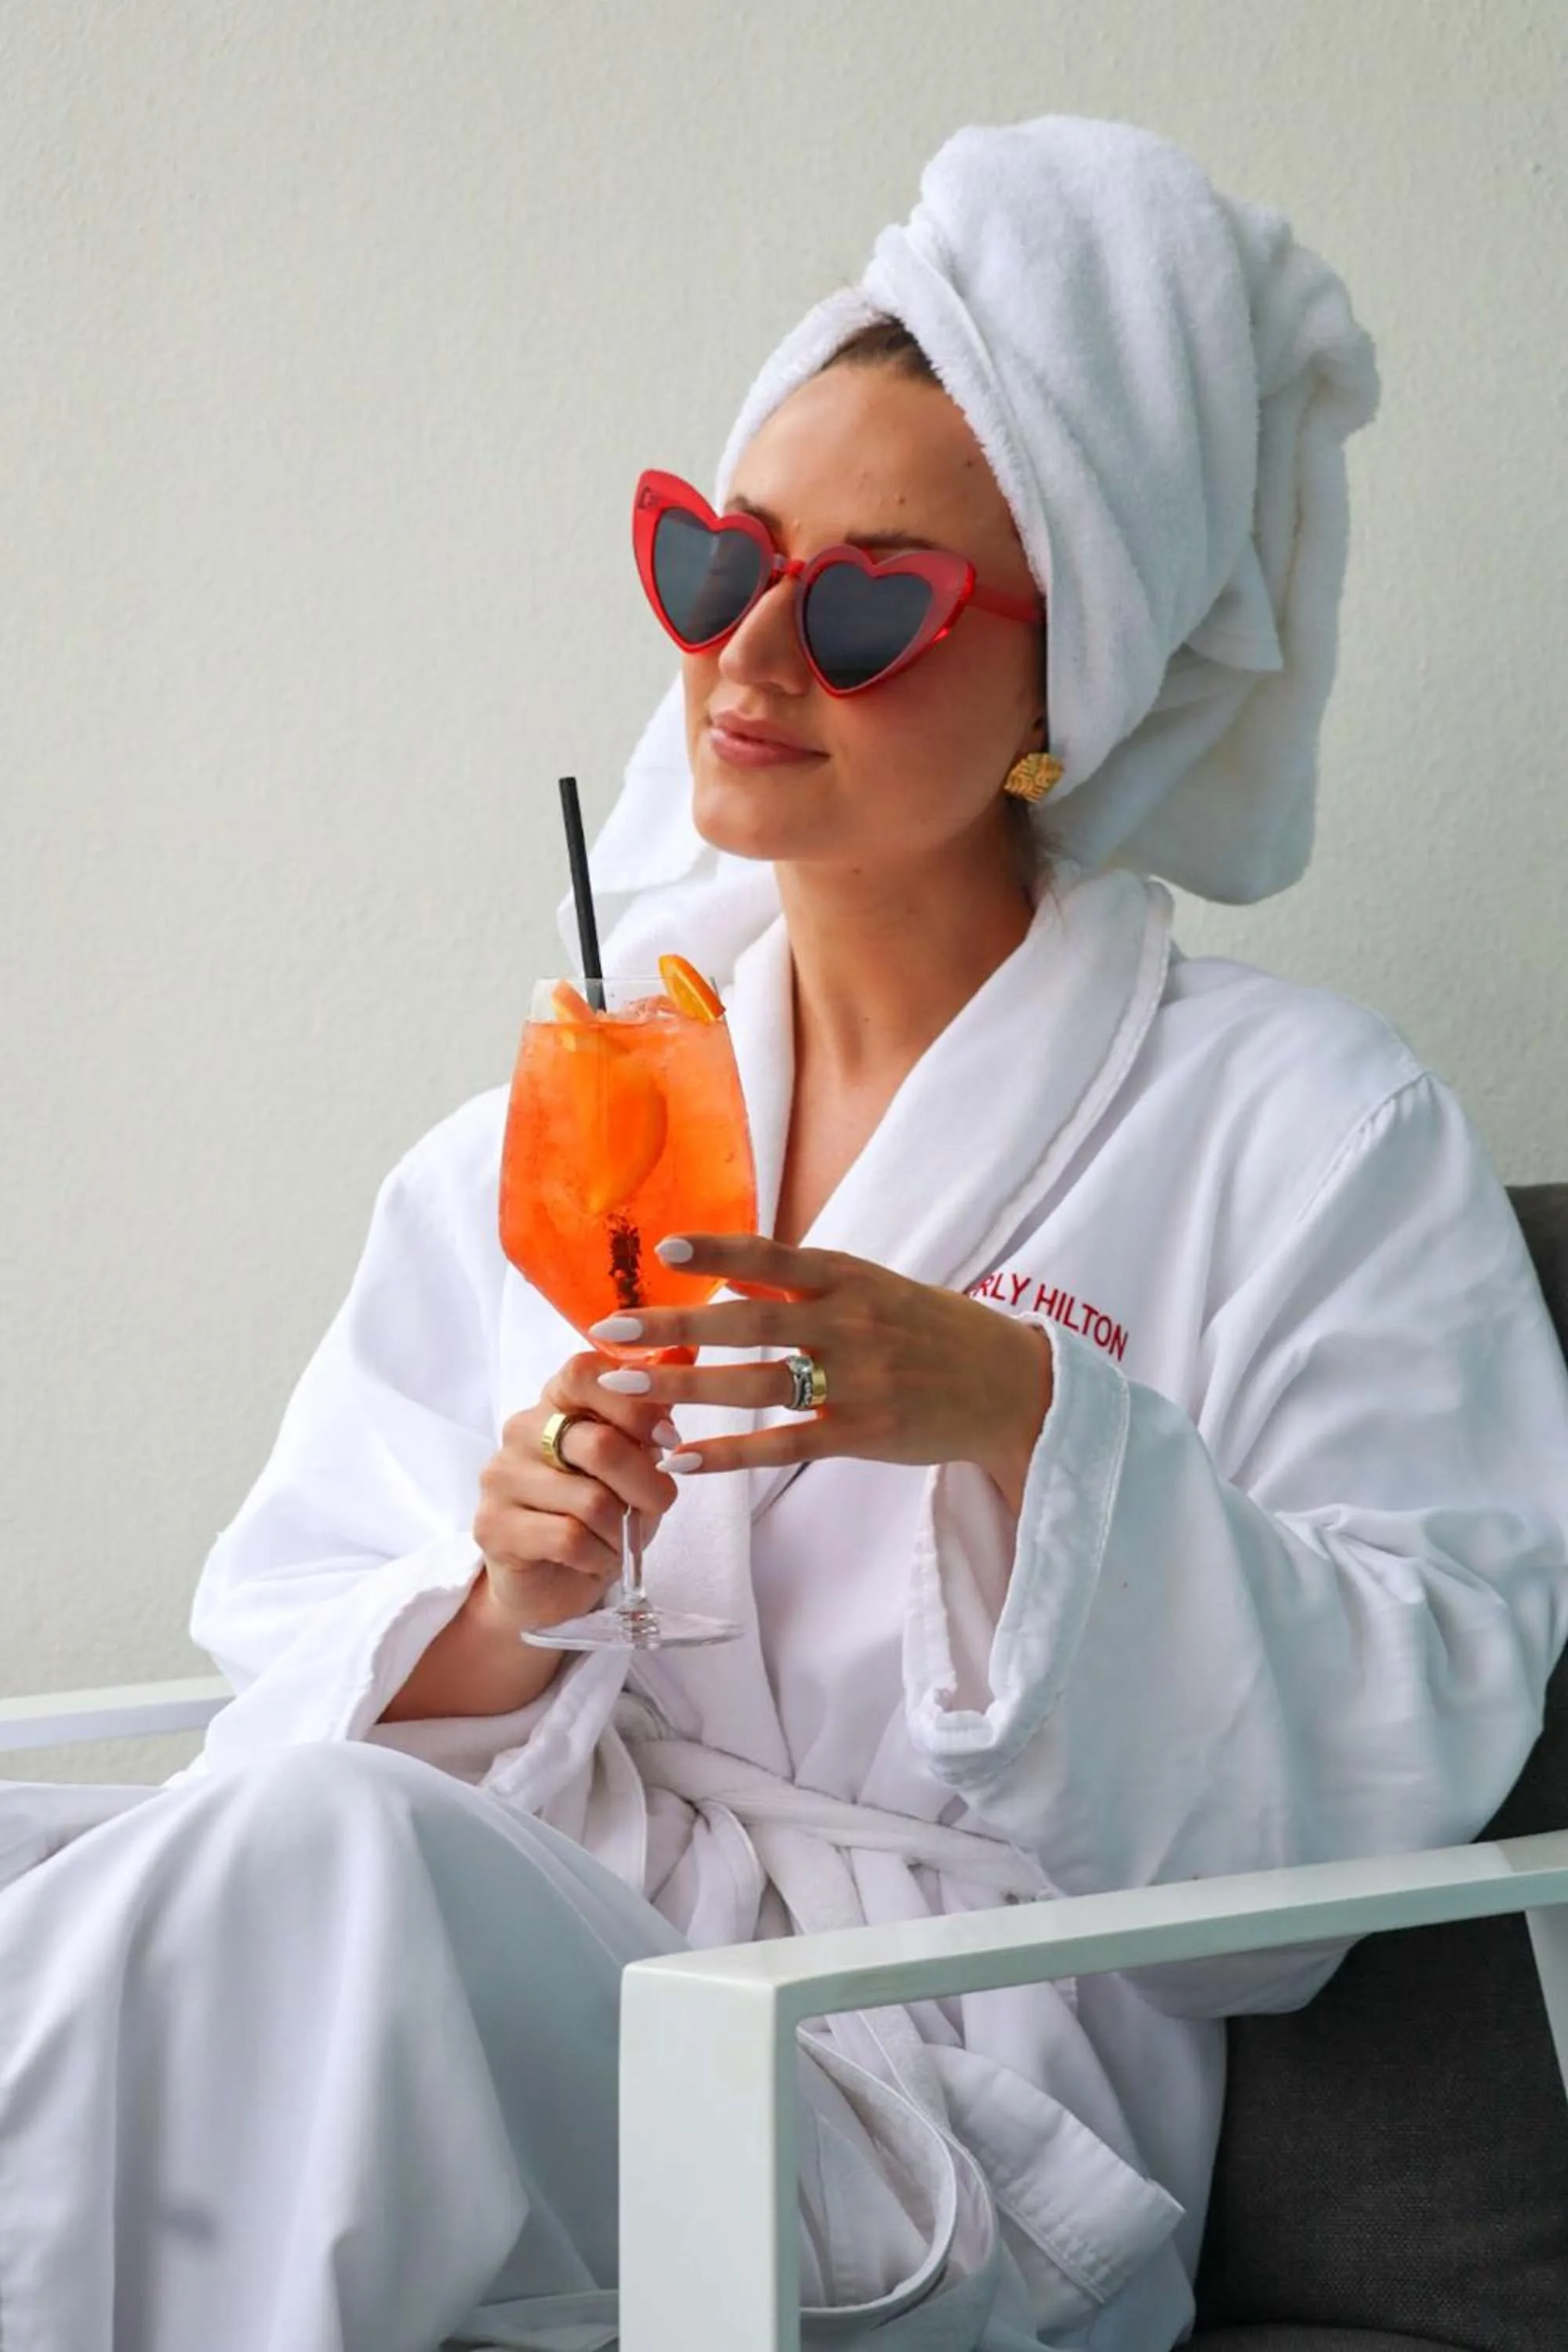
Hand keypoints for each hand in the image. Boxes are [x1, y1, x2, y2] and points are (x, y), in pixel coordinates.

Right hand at [472, 1353, 681, 1632]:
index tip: (667, 1437)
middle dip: (646, 1485)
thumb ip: (646, 1425)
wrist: (552, 1580)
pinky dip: (599, 1556)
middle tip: (659, 1504)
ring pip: (591, 1501)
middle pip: (600, 1445)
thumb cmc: (600, 1514)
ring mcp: (501, 1477)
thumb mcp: (634, 1464)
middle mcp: (521, 1431)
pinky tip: (594, 1558)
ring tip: (618, 1540)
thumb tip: (675, 1376)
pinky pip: (569, 1539)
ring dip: (621, 1531)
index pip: (585, 1374)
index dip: (635, 1404)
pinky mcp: (492, 1525)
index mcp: (555, 1403)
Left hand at [587, 1236, 1053, 1512]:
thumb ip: (803, 1284)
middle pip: (749, 1324)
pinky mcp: (862, 1432)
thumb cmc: (933, 1329)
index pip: (772, 1258)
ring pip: (758, 1385)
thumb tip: (731, 1276)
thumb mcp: (874, 1288)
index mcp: (849, 1278)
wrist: (1009, 1384)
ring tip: (625, 1390)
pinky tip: (684, 1456)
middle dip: (675, 1328)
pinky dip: (731, 1452)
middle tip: (611, 1329)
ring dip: (686, 1388)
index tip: (663, 1250)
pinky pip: (784, 1445)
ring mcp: (856, 1381)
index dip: (718, 1251)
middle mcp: (849, 1323)